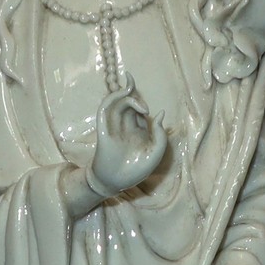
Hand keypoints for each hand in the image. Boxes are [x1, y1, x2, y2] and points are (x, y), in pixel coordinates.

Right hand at [89, 82, 167, 198]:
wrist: (118, 182)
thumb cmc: (137, 170)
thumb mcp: (156, 151)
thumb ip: (160, 133)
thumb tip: (160, 113)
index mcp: (136, 130)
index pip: (136, 108)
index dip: (137, 95)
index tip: (134, 82)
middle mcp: (124, 125)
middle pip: (125, 101)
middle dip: (130, 90)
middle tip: (134, 87)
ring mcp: (113, 126)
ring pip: (115, 102)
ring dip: (124, 95)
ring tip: (135, 97)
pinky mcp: (104, 129)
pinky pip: (105, 110)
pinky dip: (112, 100)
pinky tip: (124, 99)